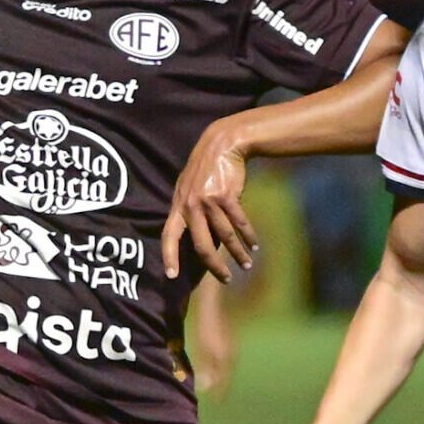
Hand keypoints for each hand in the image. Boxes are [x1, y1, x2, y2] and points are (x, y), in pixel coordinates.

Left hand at [163, 119, 255, 281]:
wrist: (222, 144)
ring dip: (238, 252)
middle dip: (214, 265)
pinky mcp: (227, 196)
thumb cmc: (205, 168)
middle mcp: (191, 206)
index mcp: (178, 206)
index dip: (169, 256)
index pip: (168, 235)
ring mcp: (209, 201)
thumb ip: (189, 211)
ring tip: (246, 264)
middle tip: (225, 278)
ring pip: (225, 236)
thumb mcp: (189, 188)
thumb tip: (198, 238)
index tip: (170, 275)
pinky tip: (254, 245)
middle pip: (202, 244)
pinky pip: (239, 222)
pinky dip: (248, 236)